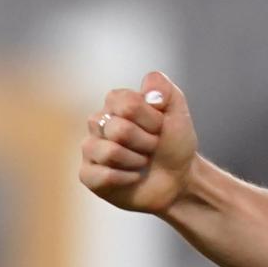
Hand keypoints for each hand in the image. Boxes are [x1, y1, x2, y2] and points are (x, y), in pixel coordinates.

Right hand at [78, 71, 197, 214]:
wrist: (178, 178)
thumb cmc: (174, 143)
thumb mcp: (177, 110)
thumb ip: (162, 87)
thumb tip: (147, 90)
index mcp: (115, 102)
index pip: (128, 105)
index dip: (151, 120)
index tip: (159, 126)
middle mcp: (98, 122)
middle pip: (119, 130)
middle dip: (146, 142)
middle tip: (152, 146)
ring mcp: (91, 148)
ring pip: (110, 153)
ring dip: (137, 161)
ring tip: (142, 162)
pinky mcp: (88, 175)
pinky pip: (103, 176)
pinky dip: (127, 179)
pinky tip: (132, 177)